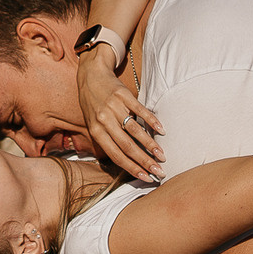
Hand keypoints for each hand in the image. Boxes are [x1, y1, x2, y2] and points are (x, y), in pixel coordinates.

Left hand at [76, 47, 163, 181]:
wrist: (90, 75)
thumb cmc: (92, 104)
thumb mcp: (92, 124)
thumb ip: (106, 141)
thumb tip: (124, 161)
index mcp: (96, 131)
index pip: (116, 155)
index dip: (131, 168)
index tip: (146, 178)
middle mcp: (104, 120)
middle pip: (127, 146)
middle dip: (145, 161)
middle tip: (159, 171)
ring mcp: (114, 107)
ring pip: (135, 130)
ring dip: (150, 144)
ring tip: (162, 155)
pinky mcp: (124, 95)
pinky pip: (140, 110)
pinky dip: (151, 121)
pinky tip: (161, 130)